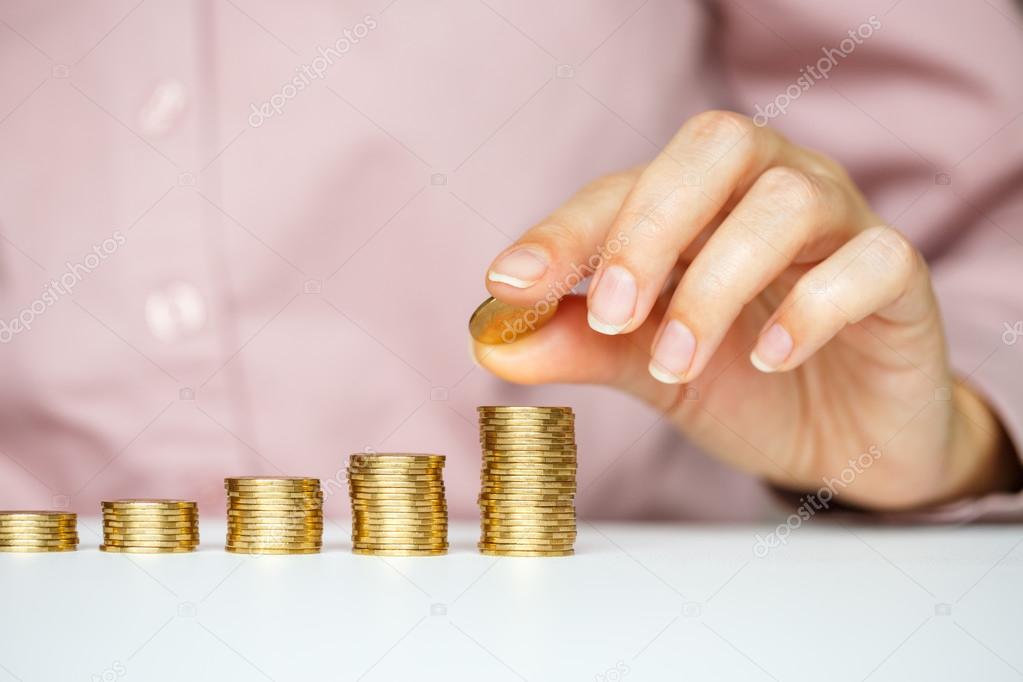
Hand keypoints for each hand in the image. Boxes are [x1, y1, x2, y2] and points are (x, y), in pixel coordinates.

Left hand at [476, 110, 1018, 510]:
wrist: (844, 442)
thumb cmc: (744, 386)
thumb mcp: (649, 368)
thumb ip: (581, 346)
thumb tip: (489, 342)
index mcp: (702, 203)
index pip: (627, 187)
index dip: (567, 231)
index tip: (511, 283)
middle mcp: (770, 191)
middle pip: (715, 147)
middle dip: (649, 229)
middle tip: (611, 315)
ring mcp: (841, 227)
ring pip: (787, 201)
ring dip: (716, 284)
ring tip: (677, 361)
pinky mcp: (899, 280)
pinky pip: (872, 260)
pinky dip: (811, 308)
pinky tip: (766, 359)